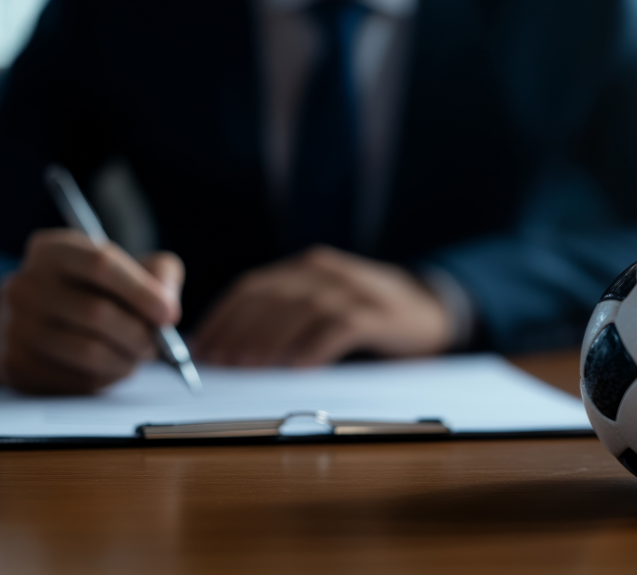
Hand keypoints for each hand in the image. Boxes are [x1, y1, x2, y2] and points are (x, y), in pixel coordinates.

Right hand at [0, 229, 183, 393]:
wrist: (35, 320)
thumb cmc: (94, 290)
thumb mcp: (128, 267)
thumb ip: (160, 274)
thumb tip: (168, 309)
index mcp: (53, 250)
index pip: (100, 264)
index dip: (141, 291)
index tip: (169, 315)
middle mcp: (25, 284)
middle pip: (96, 313)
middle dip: (139, 334)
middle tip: (156, 345)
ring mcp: (14, 326)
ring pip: (88, 352)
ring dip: (126, 360)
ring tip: (136, 356)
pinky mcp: (16, 364)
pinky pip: (75, 379)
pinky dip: (105, 378)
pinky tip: (110, 367)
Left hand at [191, 246, 453, 366]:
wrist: (433, 309)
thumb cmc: (369, 315)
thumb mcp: (326, 305)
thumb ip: (287, 316)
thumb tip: (233, 349)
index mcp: (308, 267)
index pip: (253, 286)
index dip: (224, 315)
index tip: (202, 346)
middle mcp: (327, 271)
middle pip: (273, 296)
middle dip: (240, 330)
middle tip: (221, 362)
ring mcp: (355, 289)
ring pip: (302, 309)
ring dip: (270, 340)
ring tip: (250, 367)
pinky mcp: (380, 313)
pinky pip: (341, 327)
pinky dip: (316, 347)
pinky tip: (298, 368)